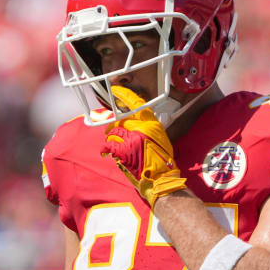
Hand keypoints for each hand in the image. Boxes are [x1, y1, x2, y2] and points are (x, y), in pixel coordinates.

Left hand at [101, 86, 187, 206]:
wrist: (161, 179)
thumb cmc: (162, 161)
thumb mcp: (160, 138)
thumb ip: (147, 129)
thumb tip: (134, 124)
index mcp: (152, 124)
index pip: (137, 104)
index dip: (125, 95)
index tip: (116, 90)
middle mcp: (142, 128)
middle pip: (121, 120)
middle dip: (114, 126)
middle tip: (111, 131)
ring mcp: (132, 139)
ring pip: (114, 132)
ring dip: (111, 138)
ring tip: (113, 144)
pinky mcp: (123, 150)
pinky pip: (109, 145)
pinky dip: (106, 149)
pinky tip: (107, 153)